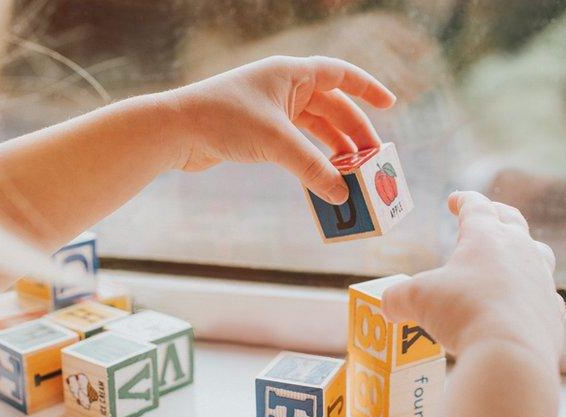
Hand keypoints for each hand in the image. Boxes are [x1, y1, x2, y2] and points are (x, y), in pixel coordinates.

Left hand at [170, 55, 395, 203]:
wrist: (176, 130)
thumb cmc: (224, 120)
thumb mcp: (276, 143)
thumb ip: (313, 168)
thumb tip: (341, 195)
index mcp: (291, 73)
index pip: (341, 74)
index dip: (367, 89)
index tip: (390, 104)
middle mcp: (283, 87)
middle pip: (331, 107)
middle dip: (354, 134)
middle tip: (374, 160)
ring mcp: (271, 109)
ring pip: (314, 128)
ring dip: (334, 150)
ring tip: (353, 174)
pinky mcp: (258, 132)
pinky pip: (296, 144)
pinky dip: (312, 159)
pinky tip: (323, 178)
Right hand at [382, 191, 564, 363]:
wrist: (511, 353)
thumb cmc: (462, 313)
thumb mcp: (417, 300)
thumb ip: (398, 298)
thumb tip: (387, 306)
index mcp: (486, 236)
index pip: (476, 206)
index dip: (463, 200)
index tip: (455, 199)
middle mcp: (520, 250)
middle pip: (512, 220)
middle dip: (497, 213)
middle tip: (489, 212)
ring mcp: (541, 279)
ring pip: (538, 253)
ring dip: (525, 249)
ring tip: (515, 254)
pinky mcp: (552, 310)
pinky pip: (546, 293)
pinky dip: (534, 293)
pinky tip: (524, 301)